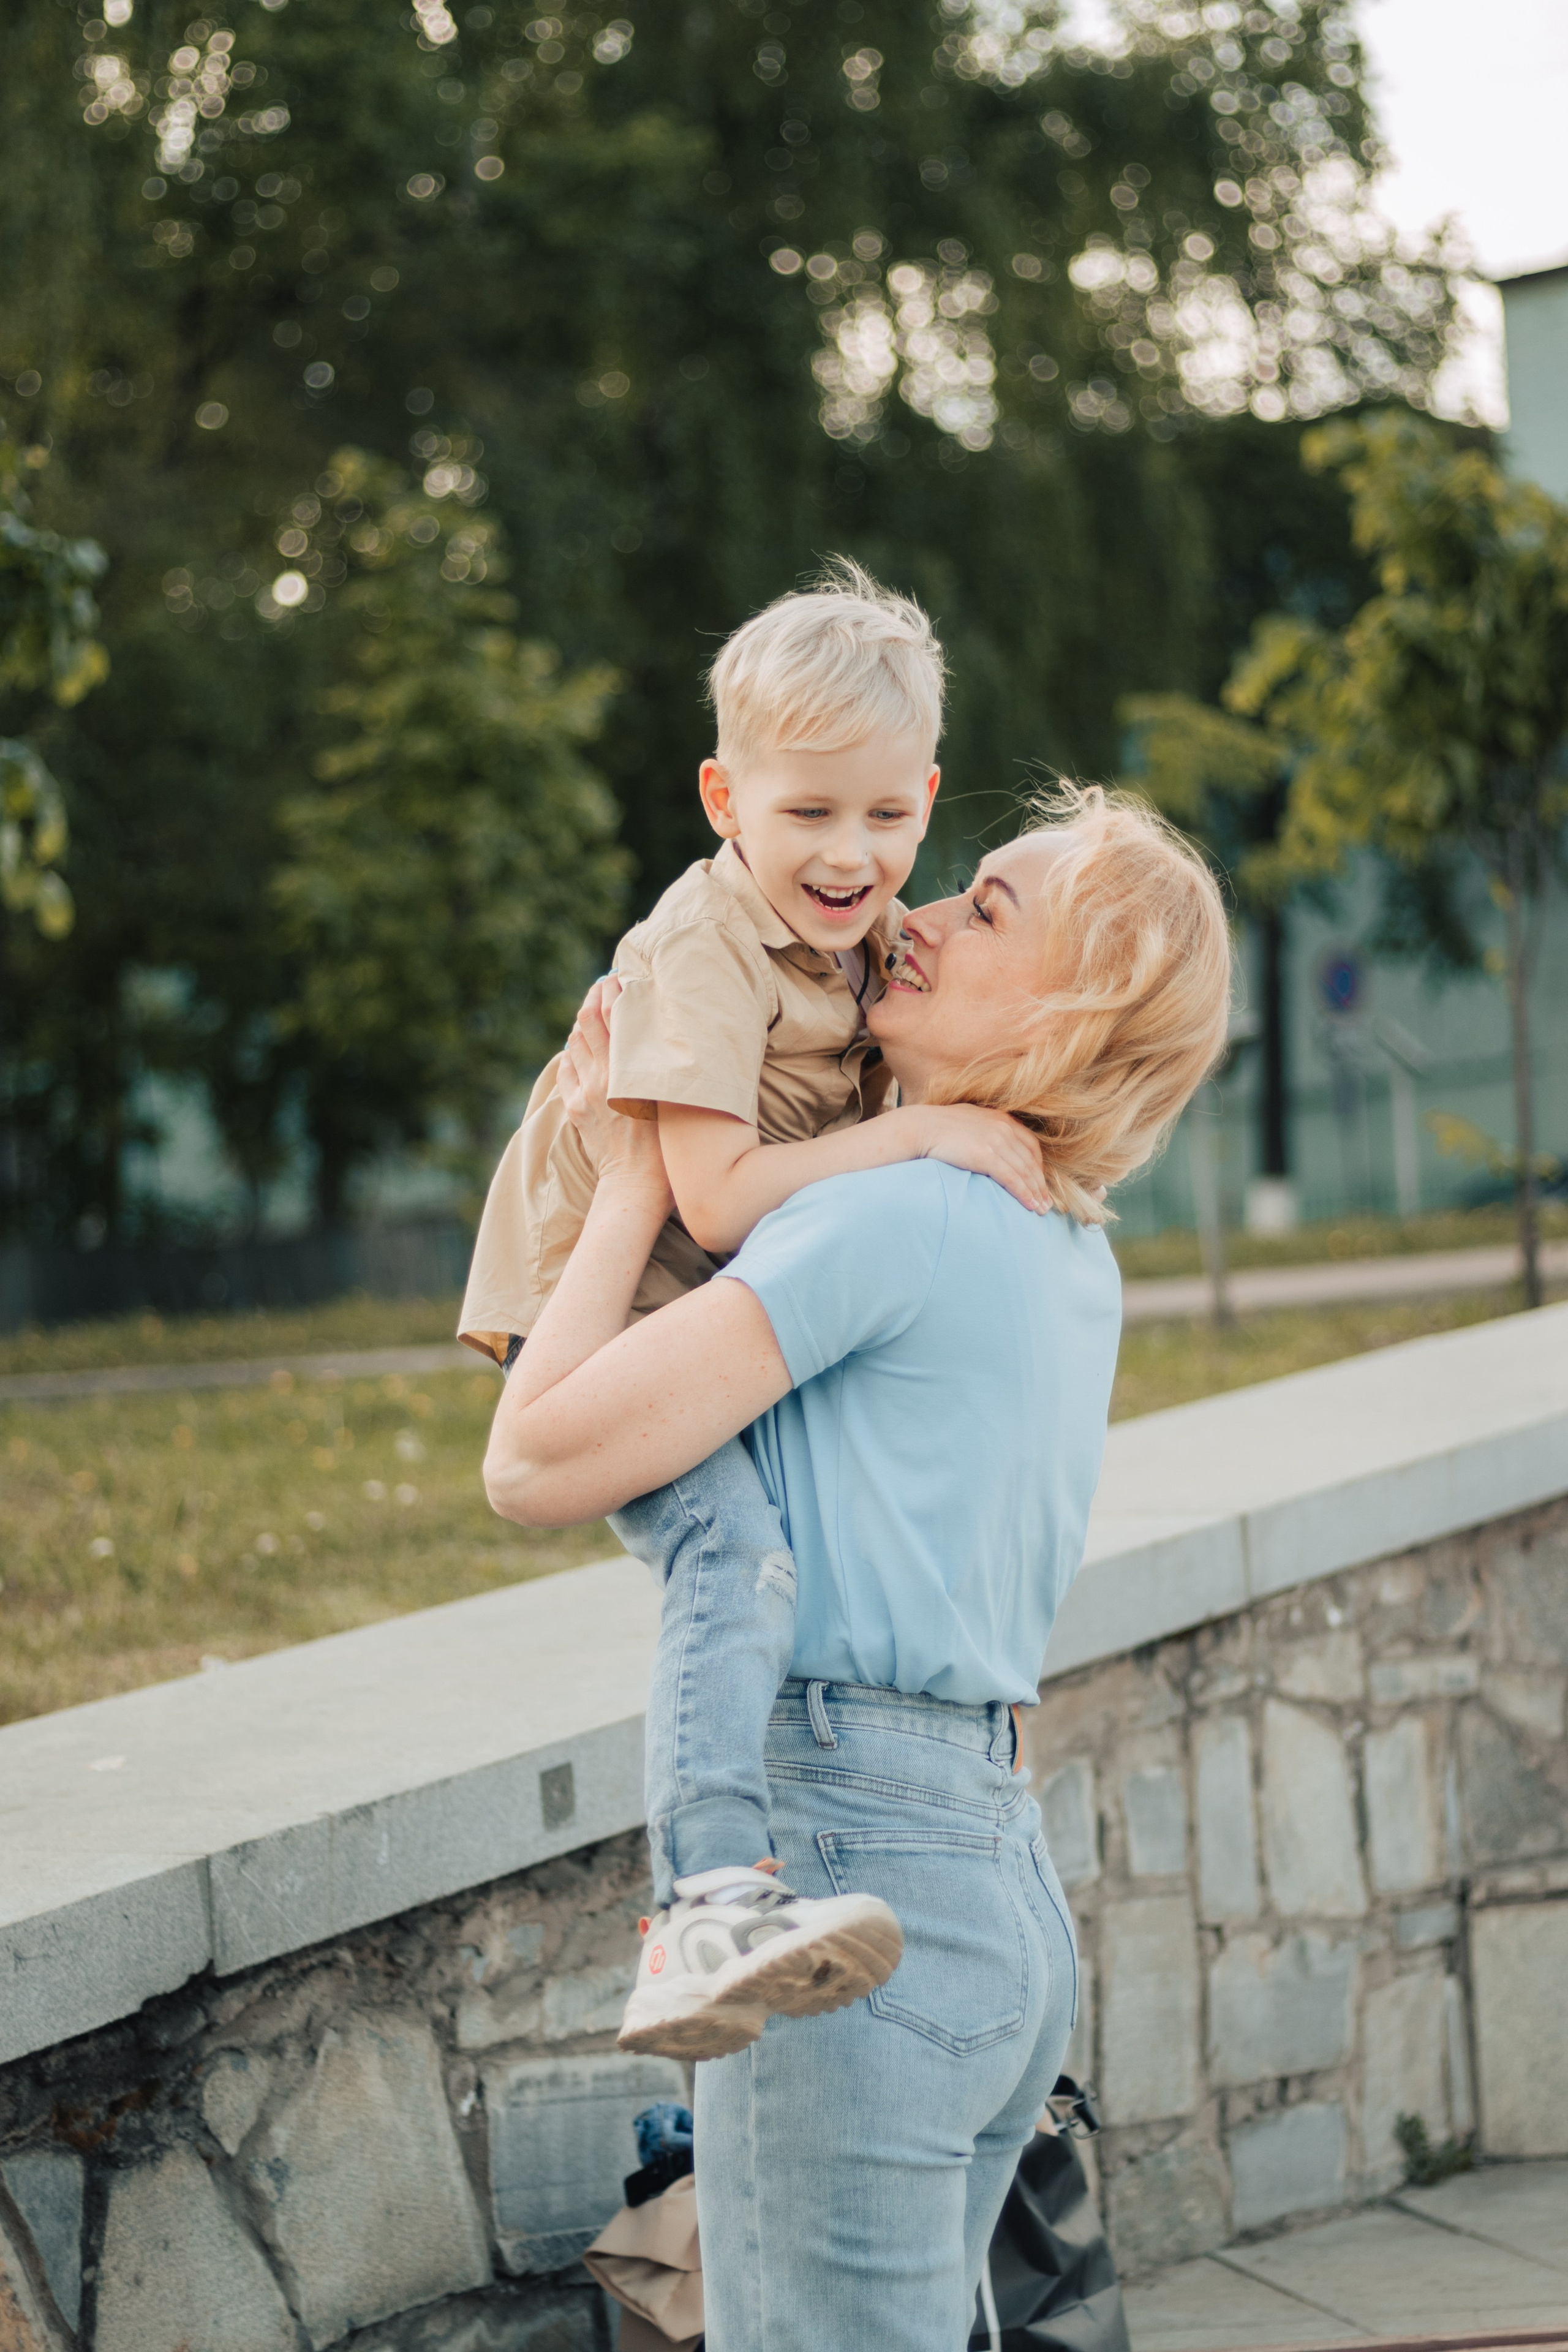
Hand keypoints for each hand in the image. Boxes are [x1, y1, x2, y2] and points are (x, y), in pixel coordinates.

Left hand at [558, 978, 672, 1211]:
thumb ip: (658, 1064)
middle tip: (603, 985)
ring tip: (595, 1014)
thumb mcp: (670, 1097)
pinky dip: (573, 1053)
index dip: (612, 991)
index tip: (618, 977)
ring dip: (582, 1024)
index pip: (613, 1016)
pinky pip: (566, 1068)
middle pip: (587, 1021)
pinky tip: (583, 1049)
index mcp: (628, 1072)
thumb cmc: (667, 1143)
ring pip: (574, 1042)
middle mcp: (601, 1077)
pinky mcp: (574, 1107)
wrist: (636, 1184)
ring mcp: (583, 1092)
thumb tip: (656, 1030)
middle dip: (593, 998)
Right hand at [910, 1103, 1051, 1214]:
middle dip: (1041, 1184)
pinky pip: (1013, 1179)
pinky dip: (1024, 1194)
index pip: (1030, 1144)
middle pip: (1031, 1161)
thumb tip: (985, 1144)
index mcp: (1001, 1118)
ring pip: (1025, 1172)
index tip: (1040, 1183)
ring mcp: (997, 1141)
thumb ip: (984, 1130)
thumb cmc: (937, 1128)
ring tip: (1041, 1210)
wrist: (919, 1128)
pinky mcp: (987, 1156)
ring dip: (1036, 1193)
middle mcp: (1004, 1128)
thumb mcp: (968, 1121)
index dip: (1038, 1166)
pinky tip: (1030, 1206)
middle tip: (1048, 1203)